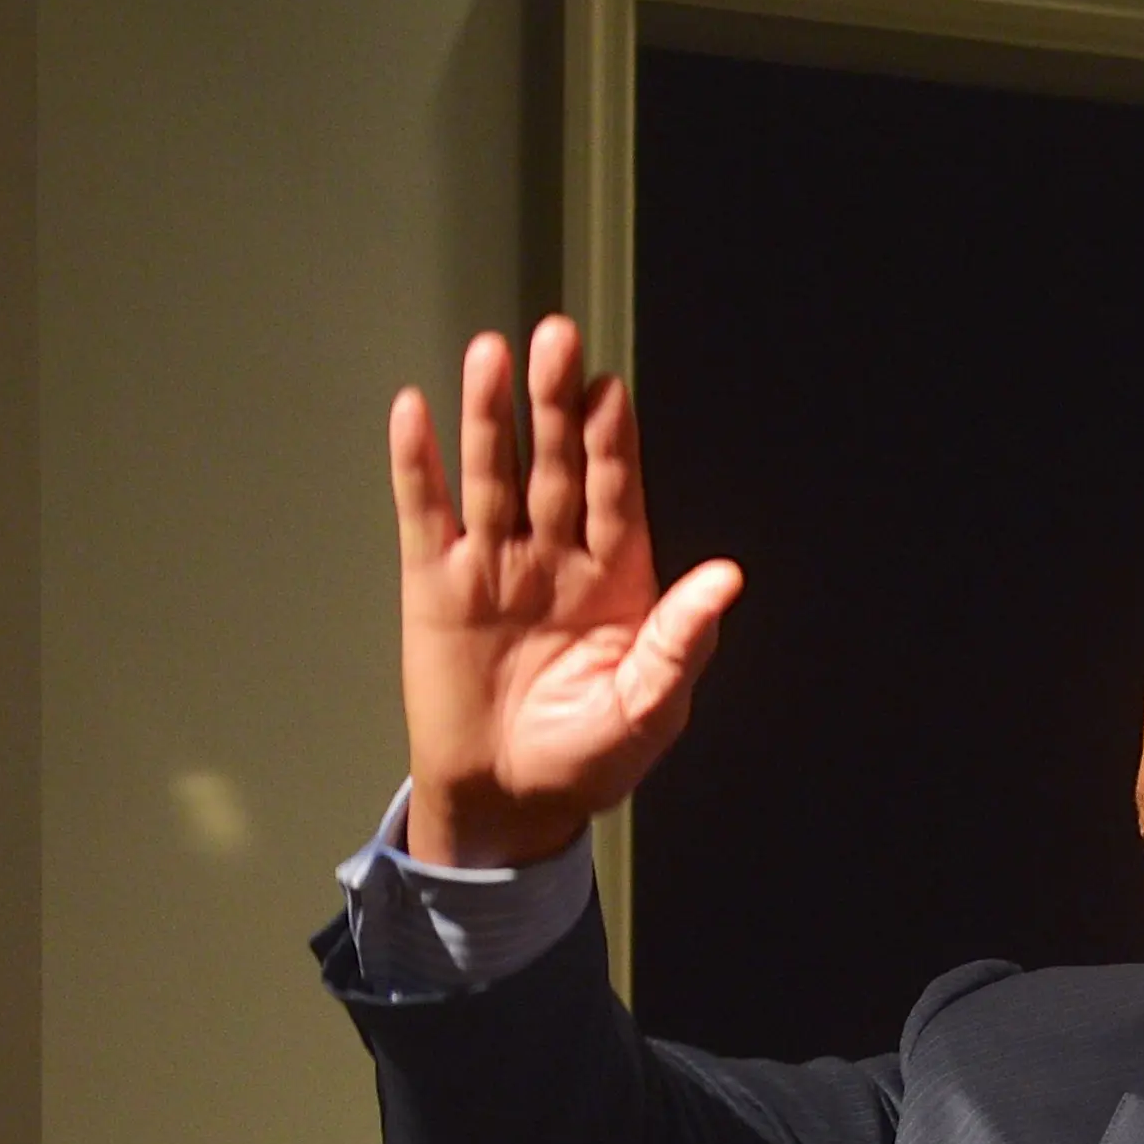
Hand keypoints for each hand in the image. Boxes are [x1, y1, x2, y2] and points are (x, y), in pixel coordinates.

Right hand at [388, 317, 744, 867]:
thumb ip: (681, 640)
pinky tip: (416, 413)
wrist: (506, 803)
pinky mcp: (435, 584)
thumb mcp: (648, 709)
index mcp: (616, 577)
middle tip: (554, 340)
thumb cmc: (585, 758)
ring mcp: (494, 564)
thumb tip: (727, 577)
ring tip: (489, 357)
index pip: (614, 492)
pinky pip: (426, 513)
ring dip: (487, 416)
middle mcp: (555, 555)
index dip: (610, 442)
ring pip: (491, 475)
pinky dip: (418, 465)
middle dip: (552, 406)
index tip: (610, 391)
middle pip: (553, 465)